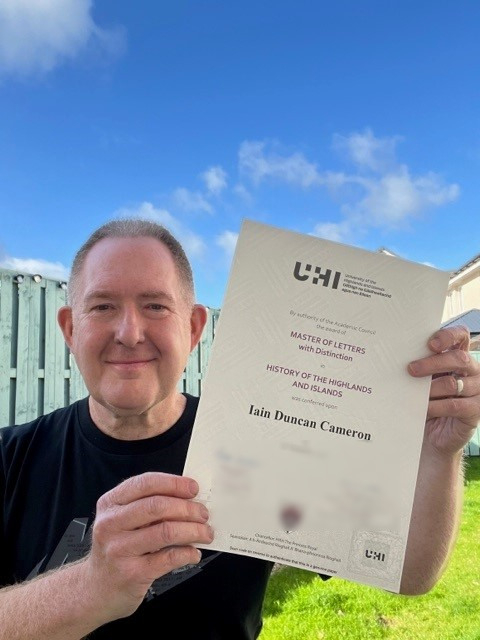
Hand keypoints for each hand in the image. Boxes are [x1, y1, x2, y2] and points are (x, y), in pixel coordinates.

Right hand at [82, 472, 212, 624]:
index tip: (193, 488)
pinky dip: (188, 553)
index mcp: (110, 503)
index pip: (145, 483)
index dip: (174, 483)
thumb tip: (187, 498)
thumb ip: (147, 505)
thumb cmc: (115, 549)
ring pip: (166, 531)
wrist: (95, 589)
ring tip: (205, 533)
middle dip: (187, 508)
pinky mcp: (131, 573)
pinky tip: (193, 553)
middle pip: (158, 506)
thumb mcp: (121, 520)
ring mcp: (119, 550)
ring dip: (193, 530)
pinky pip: (168, 558)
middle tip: (202, 513)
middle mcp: (111, 524)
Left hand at [408, 326, 479, 454]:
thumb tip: (398, 356)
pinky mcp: (476, 410)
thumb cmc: (427, 402)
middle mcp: (472, 370)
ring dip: (431, 389)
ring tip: (415, 395)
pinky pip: (455, 405)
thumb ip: (420, 367)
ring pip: (454, 383)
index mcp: (459, 357)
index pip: (461, 336)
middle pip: (459, 358)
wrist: (434, 435)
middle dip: (433, 363)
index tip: (430, 344)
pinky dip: (436, 406)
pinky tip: (424, 409)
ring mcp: (477, 390)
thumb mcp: (423, 381)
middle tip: (411, 369)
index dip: (448, 336)